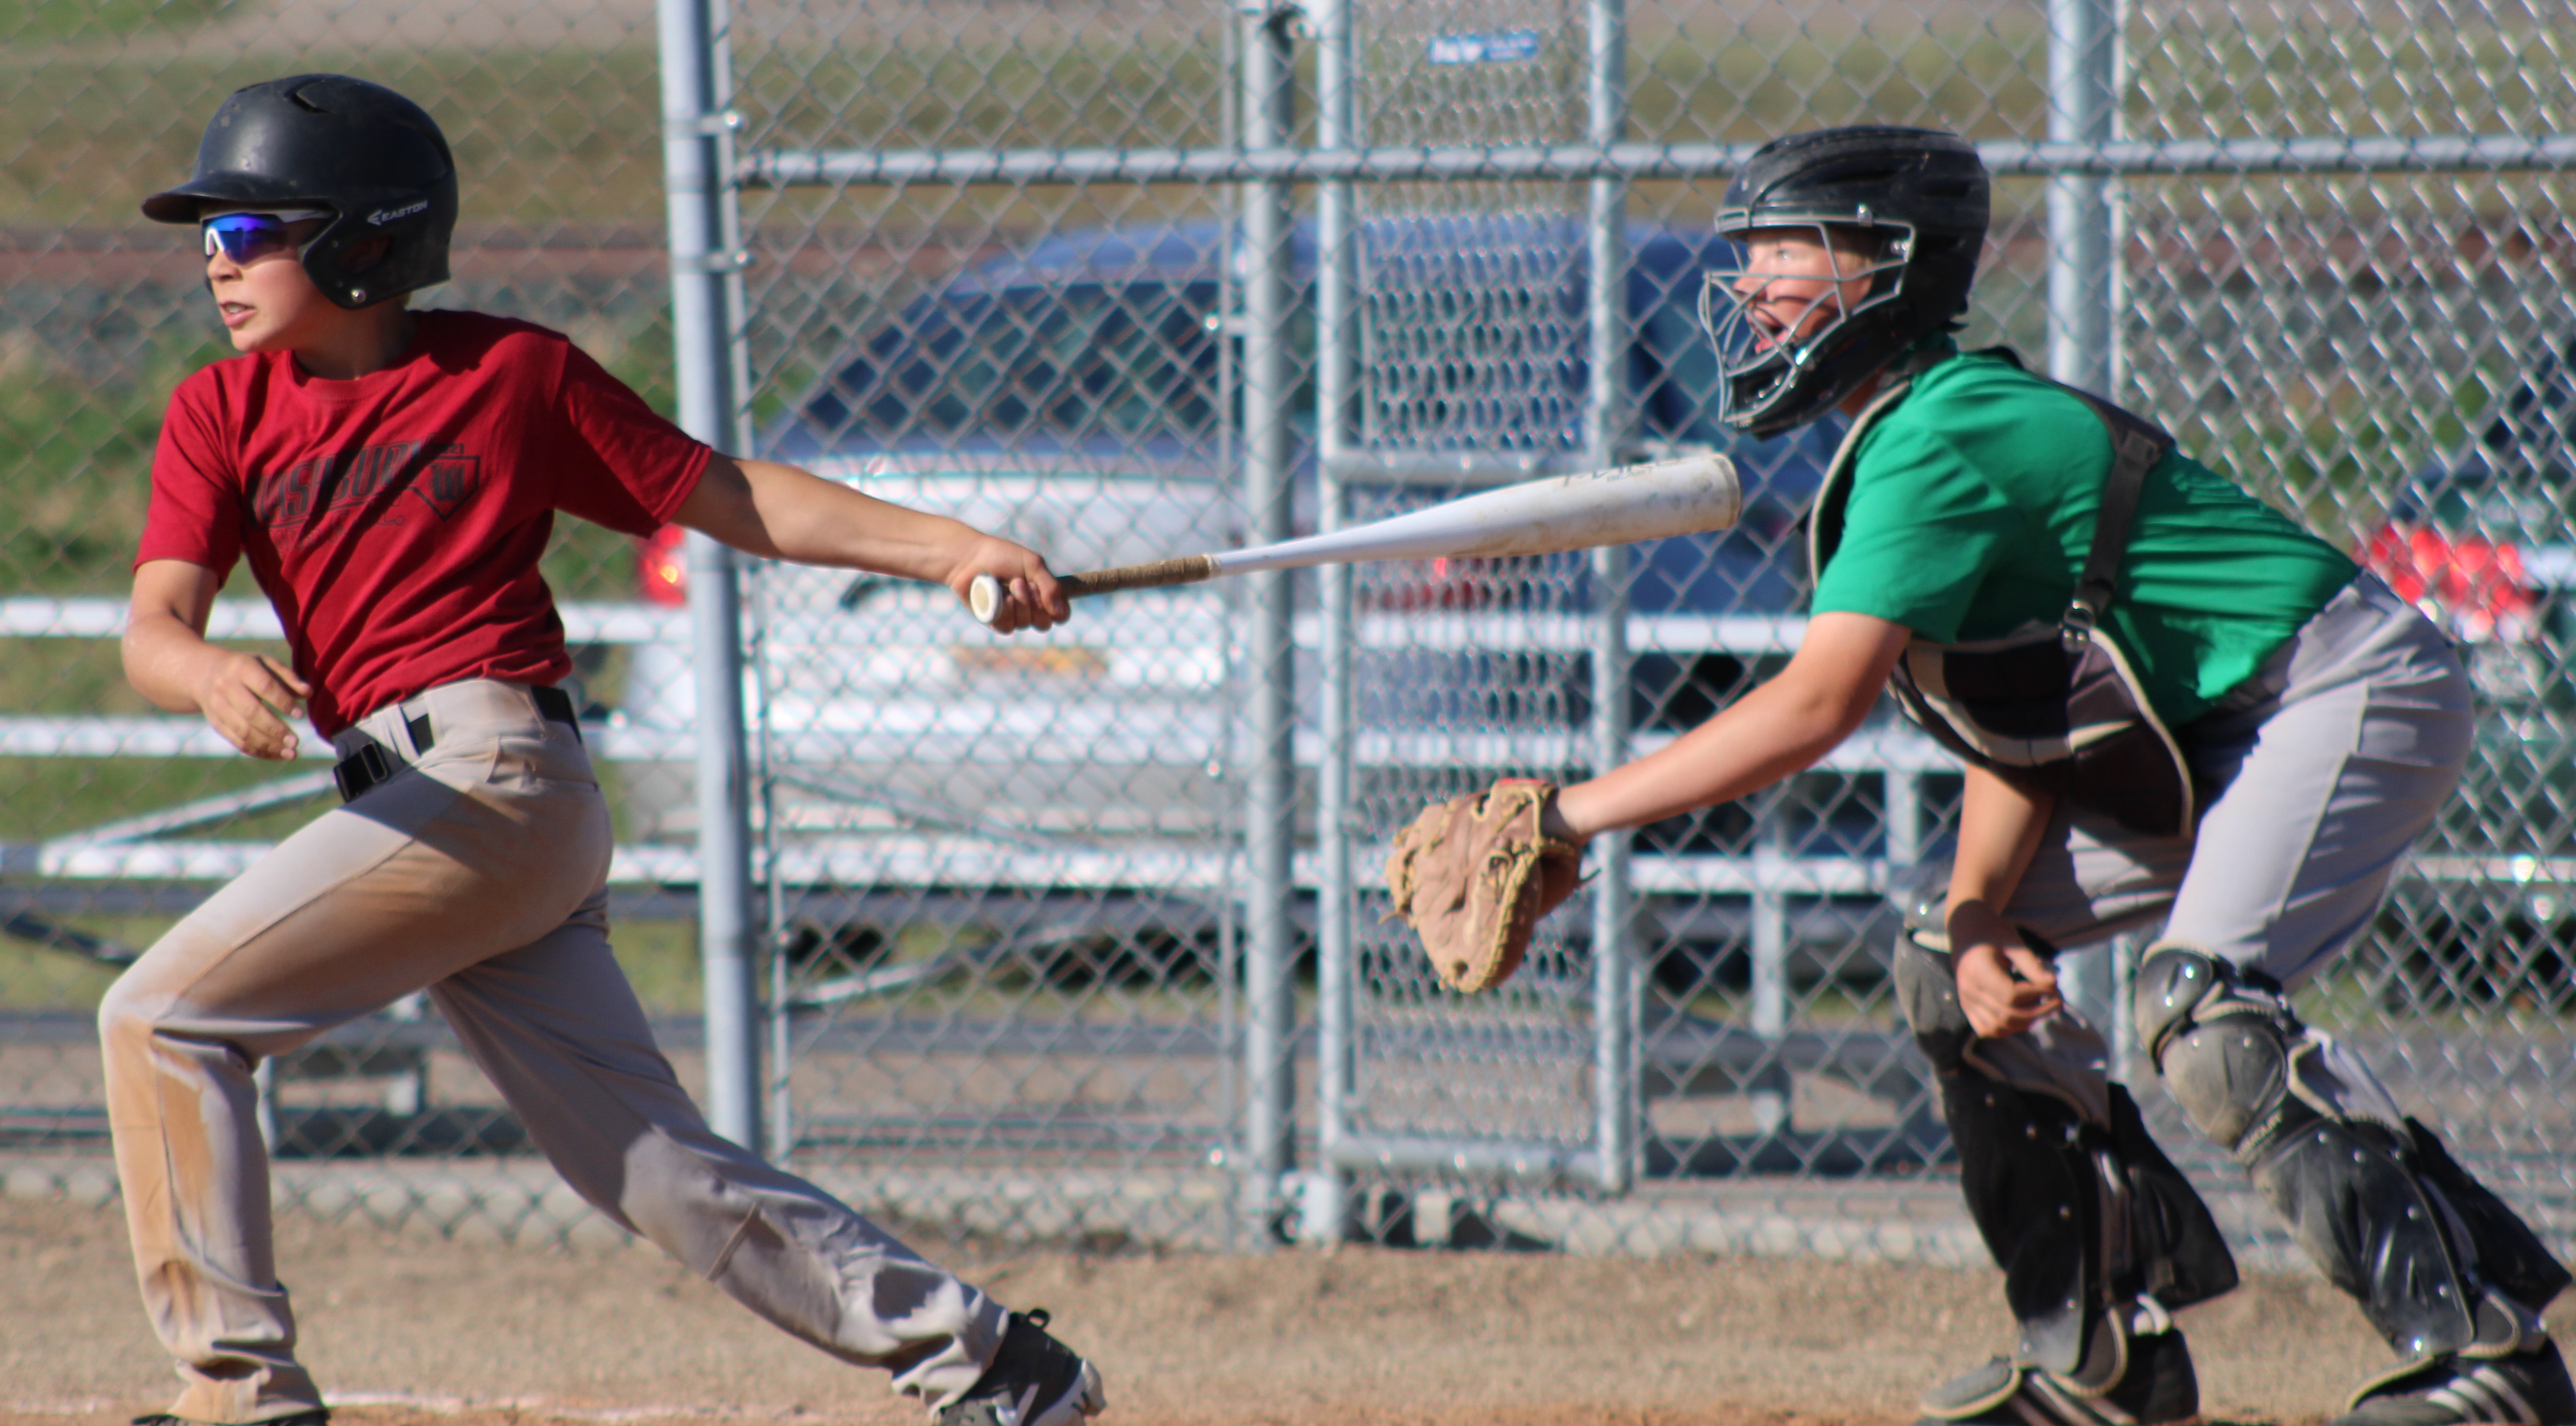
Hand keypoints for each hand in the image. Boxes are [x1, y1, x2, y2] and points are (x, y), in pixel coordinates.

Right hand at [193, 651, 311, 760]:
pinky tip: (278, 755)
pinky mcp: (216, 723)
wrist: (206, 674)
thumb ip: (288, 677)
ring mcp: (218, 707)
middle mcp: (226, 687)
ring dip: (268, 745)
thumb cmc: (248, 668)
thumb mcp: (267, 663)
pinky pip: (237, 742)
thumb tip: (309, 693)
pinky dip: (259, 752)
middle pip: (251, 712)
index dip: (283, 701)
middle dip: (275, 729)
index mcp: (242, 668)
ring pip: (243, 731)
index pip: (264, 686)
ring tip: (291, 753)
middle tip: (296, 741)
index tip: (300, 715)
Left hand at [947, 535, 1067, 634]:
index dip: (1058, 610)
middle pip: (1044, 623)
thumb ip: (1051, 587)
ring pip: (1025, 624)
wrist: (970, 558)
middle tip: (1020, 582)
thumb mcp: (1032, 565)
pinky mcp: (996, 622)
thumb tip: (1060, 613)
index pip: (1061, 615)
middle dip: (1034, 602)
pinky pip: (1007, 626)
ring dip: (1017, 603)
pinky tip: (997, 595)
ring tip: (1006, 584)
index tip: (1046, 593)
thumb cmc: (1002, 556)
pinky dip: (1003, 610)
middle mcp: (1030, 609)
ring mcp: (1013, 617)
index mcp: (1043, 595)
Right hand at [1951, 910, 2060, 1038]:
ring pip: (1998, 1027)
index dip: (2037, 994)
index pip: (2011, 995)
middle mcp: (1969, 990)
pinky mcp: (1967, 1007)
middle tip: (2057, 1001)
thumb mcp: (2013, 941)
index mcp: (1978, 971)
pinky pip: (1986, 1030)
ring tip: (2041, 1008)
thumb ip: (2031, 965)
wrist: (1965, 931)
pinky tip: (2020, 1015)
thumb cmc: (1992, 932)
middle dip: (2038, 1012)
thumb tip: (2053, 985)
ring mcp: (1965, 1001)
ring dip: (2024, 1022)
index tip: (2053, 986)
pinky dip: (2006, 1029)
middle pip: (2007, 1015)